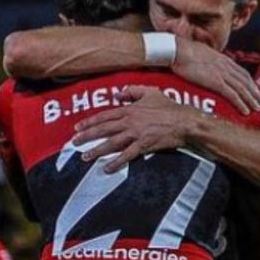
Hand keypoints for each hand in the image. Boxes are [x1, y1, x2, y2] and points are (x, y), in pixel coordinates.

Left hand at [73, 89, 192, 169]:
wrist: (184, 121)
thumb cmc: (169, 107)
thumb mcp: (151, 92)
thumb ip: (133, 91)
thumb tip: (119, 93)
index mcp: (129, 109)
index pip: (104, 116)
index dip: (89, 122)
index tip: (78, 127)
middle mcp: (129, 121)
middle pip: (103, 129)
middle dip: (87, 136)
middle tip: (74, 143)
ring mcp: (136, 134)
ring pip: (111, 143)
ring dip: (97, 150)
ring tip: (85, 157)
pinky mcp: (144, 145)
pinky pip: (126, 155)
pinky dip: (116, 162)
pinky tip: (107, 168)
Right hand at [174, 38, 259, 113]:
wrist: (177, 50)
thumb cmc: (183, 52)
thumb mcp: (201, 55)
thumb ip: (209, 62)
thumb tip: (208, 68)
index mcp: (223, 59)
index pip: (242, 72)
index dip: (251, 83)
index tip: (256, 91)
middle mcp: (226, 66)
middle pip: (246, 81)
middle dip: (255, 93)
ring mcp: (222, 73)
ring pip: (242, 88)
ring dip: (252, 99)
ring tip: (258, 109)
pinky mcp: (215, 81)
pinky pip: (232, 94)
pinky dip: (241, 103)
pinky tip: (246, 111)